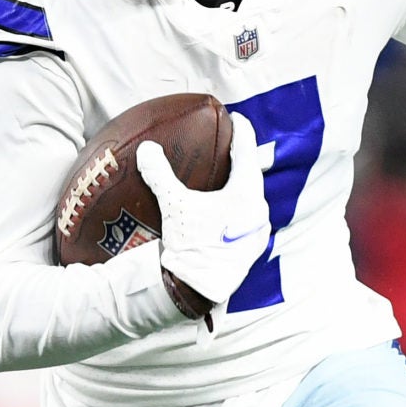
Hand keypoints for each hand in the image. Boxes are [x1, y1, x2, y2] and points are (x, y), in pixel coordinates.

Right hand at [134, 113, 274, 318]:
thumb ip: (160, 174)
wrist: (197, 288)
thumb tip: (147, 149)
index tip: (237, 118)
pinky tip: (225, 210)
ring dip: (240, 187)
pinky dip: (238, 208)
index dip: (242, 132)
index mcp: (246, 194)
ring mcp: (257, 231)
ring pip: (251, 199)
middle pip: (252, 176)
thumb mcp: (174, 205)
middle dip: (242, 160)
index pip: (247, 152)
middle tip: (231, 145)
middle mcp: (258, 210)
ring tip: (227, 178)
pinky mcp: (250, 248)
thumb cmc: (190, 244)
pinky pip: (247, 218)